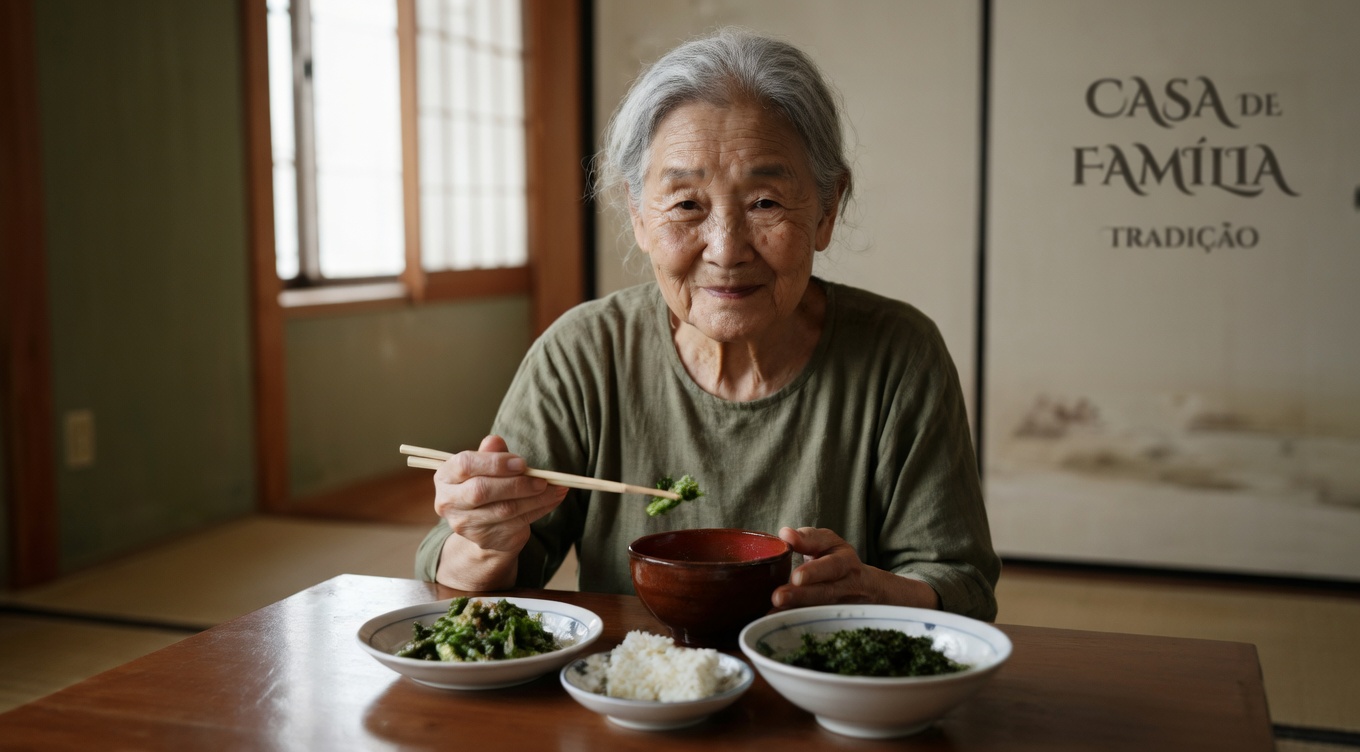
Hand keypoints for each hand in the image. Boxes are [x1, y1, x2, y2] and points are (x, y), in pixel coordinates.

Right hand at [432, 435, 566, 588]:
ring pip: (504, 510)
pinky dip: (539, 510)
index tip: (522, 463)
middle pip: (482, 491)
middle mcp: (448, 502)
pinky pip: (517, 523)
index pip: (465, 465)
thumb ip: (490, 453)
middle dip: (517, 484)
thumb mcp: (485, 466)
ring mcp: (465, 524)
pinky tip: (553, 500)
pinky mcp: (484, 539)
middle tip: (543, 479)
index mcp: (446, 477)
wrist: (485, 526)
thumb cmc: (486, 485)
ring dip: (535, 498)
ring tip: (557, 488)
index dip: (494, 463)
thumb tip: (495, 441)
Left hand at [771, 526, 939, 609]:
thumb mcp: (828, 544)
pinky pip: (817, 623)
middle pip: (827, 592)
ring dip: (797, 611)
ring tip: (775, 610)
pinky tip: (776, 621)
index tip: (796, 572)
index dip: (815, 569)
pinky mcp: (837, 621)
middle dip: (802, 595)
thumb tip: (785, 534)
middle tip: (779, 596)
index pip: (832, 564)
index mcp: (845, 561)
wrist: (868, 589)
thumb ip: (807, 538)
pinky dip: (796, 622)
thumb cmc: (836, 560)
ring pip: (821, 610)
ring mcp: (844, 606)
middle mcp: (848, 585)